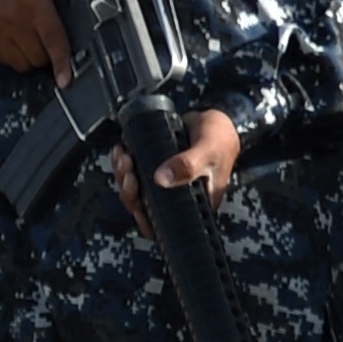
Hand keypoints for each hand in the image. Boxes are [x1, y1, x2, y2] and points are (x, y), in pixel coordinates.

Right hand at [0, 0, 73, 78]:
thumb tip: (89, 6)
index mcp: (33, 2)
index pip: (53, 40)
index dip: (61, 63)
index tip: (66, 79)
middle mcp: (12, 18)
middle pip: (38, 57)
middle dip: (49, 55)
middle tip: (51, 43)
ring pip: (21, 62)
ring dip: (31, 57)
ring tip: (34, 39)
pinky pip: (3, 59)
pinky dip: (14, 55)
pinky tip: (18, 38)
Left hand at [112, 109, 243, 227]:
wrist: (217, 117)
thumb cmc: (220, 138)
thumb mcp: (208, 151)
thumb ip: (188, 165)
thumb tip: (160, 179)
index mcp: (195, 203)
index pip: (165, 223)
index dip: (145, 218)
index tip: (136, 201)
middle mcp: (178, 196)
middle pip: (145, 206)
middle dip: (130, 191)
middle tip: (128, 170)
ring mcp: (166, 182)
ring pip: (136, 190)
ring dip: (124, 176)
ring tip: (123, 157)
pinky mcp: (156, 167)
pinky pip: (135, 172)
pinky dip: (124, 164)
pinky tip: (122, 151)